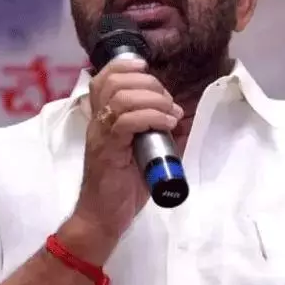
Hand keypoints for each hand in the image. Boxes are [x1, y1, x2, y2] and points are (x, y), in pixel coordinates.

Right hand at [71, 59, 182, 243]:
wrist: (104, 218)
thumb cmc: (123, 188)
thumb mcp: (146, 155)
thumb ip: (162, 134)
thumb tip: (187, 119)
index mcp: (103, 118)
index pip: (103, 78)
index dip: (124, 66)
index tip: (146, 68)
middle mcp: (97, 121)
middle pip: (115, 82)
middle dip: (149, 83)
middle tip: (168, 102)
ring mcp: (100, 134)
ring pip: (121, 97)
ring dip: (153, 99)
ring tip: (170, 113)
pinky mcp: (107, 149)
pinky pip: (126, 121)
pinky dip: (151, 116)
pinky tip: (166, 124)